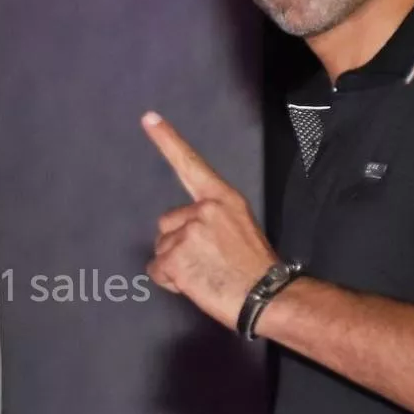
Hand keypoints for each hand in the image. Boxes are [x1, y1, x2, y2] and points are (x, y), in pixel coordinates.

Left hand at [144, 111, 279, 328]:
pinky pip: (157, 269)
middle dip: (178, 243)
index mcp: (223, 198)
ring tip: (204, 274)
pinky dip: (170, 281)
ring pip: (162, 248)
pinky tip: (194, 284)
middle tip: (206, 262)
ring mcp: (188, 232)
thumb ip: (212, 222)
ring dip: (175, 264)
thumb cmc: (255, 268)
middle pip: (167, 224)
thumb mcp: (239, 229)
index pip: (190, 165)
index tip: (147, 118)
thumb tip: (192, 235)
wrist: (266, 295)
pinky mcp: (175, 256)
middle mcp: (203, 210)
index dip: (167, 141)